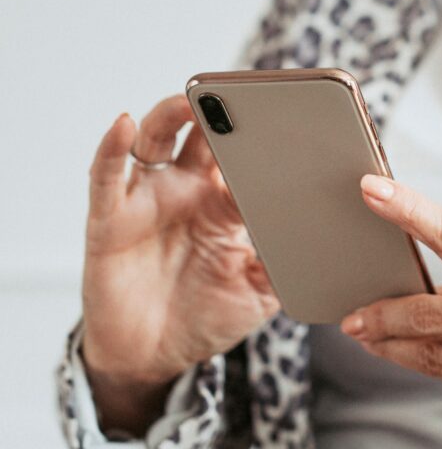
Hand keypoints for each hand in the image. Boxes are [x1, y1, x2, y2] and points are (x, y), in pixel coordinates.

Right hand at [81, 95, 279, 390]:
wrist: (153, 357)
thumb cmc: (206, 317)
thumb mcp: (260, 293)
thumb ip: (288, 265)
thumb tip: (326, 243)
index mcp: (226, 204)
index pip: (249, 158)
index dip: (267, 137)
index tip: (295, 116)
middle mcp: (188, 192)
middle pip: (206, 136)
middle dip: (224, 112)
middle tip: (245, 91)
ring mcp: (149, 200)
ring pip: (158, 140)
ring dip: (172, 114)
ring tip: (192, 98)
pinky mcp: (110, 218)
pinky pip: (107, 176)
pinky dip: (113, 147)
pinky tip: (126, 124)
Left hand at [341, 173, 441, 438]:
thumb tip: (404, 289)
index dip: (412, 213)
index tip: (373, 191)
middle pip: (427, 315)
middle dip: (382, 315)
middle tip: (352, 316)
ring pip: (429, 356)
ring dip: (391, 346)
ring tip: (369, 335)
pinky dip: (431, 368)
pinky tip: (422, 359)